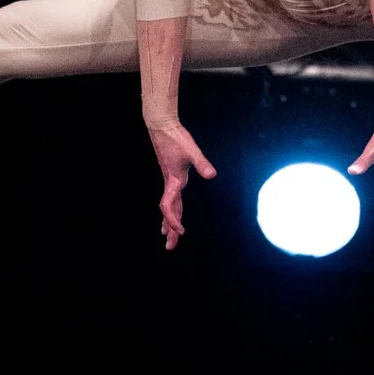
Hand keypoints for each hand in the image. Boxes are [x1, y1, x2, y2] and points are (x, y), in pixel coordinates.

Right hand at [146, 120, 216, 249]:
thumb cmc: (176, 138)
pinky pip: (170, 198)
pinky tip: (170, 214)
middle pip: (169, 212)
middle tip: (171, 247)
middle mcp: (170, 184)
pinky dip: (171, 210)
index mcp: (174, 181)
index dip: (173, 220)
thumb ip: (201, 162)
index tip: (181, 231)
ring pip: (169, 207)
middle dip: (171, 230)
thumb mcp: (191, 150)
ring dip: (169, 222)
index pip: (169, 206)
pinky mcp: (171, 176)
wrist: (162, 127)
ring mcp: (170, 181)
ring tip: (167, 238)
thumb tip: (212, 175)